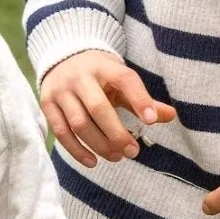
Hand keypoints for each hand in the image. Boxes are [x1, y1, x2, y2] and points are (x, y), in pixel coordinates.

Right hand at [40, 51, 175, 167]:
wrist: (61, 57)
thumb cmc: (98, 74)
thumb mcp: (120, 79)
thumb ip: (142, 99)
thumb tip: (171, 116)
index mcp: (103, 66)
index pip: (125, 80)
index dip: (139, 100)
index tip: (151, 121)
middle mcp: (80, 77)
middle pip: (98, 108)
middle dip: (116, 133)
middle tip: (133, 152)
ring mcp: (61, 91)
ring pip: (79, 123)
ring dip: (99, 145)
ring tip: (117, 156)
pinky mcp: (48, 105)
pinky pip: (61, 132)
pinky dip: (77, 150)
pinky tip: (93, 161)